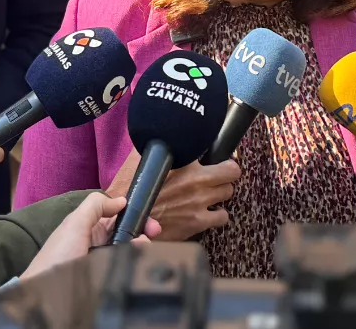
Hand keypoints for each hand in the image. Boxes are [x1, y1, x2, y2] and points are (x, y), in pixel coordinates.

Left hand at [21, 193, 161, 279]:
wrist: (47, 293)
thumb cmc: (58, 256)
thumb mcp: (74, 224)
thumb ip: (95, 206)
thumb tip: (121, 200)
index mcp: (89, 228)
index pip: (118, 217)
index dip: (134, 215)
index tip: (149, 220)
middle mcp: (98, 243)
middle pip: (127, 232)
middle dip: (142, 230)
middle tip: (154, 232)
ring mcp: (103, 260)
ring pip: (128, 248)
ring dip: (140, 244)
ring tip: (144, 244)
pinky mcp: (106, 275)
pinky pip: (124, 265)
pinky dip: (133, 259)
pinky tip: (138, 256)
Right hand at [105, 150, 240, 240]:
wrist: (125, 219)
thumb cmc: (130, 188)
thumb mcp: (140, 158)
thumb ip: (156, 145)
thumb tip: (163, 132)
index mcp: (184, 162)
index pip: (214, 149)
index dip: (216, 153)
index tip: (214, 156)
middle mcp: (196, 181)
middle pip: (231, 172)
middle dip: (226, 172)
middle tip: (219, 173)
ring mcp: (199, 203)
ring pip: (228, 192)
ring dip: (221, 192)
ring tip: (211, 192)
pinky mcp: (197, 223)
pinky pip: (222, 217)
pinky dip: (218, 214)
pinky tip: (208, 211)